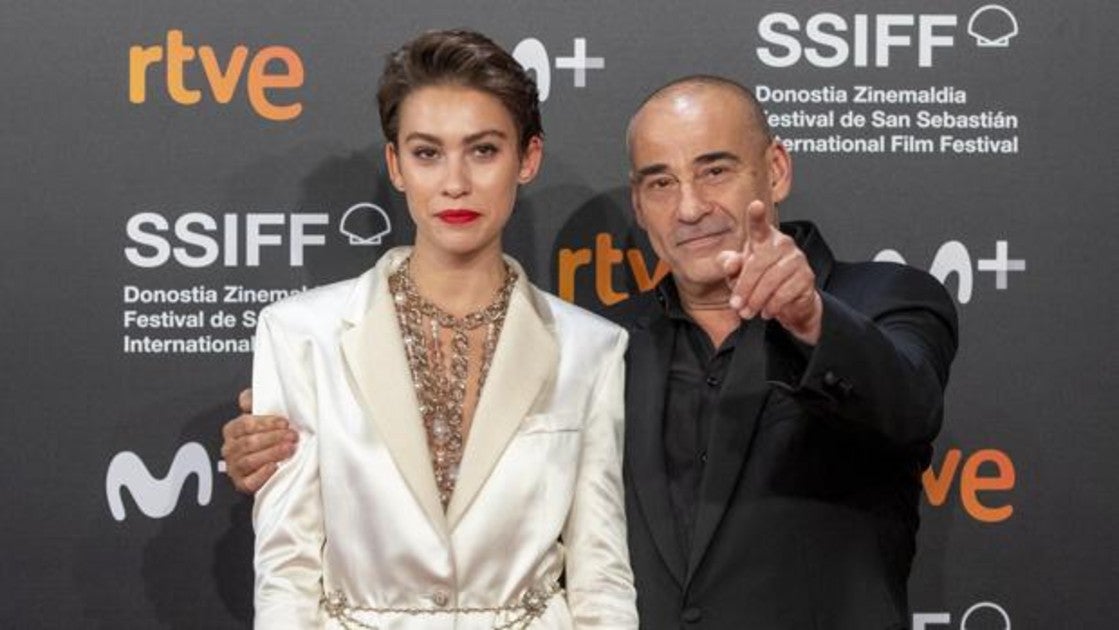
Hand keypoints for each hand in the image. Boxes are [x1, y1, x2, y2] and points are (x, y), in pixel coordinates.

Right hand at [220, 388, 295, 493]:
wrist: (273, 460)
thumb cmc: (267, 433)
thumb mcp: (260, 412)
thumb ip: (253, 400)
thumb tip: (246, 400)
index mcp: (232, 430)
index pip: (245, 424)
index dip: (266, 423)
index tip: (285, 423)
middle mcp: (230, 449)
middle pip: (249, 442)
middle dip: (273, 438)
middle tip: (292, 436)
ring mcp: (234, 468)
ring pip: (250, 460)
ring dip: (271, 454)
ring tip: (289, 449)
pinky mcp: (242, 484)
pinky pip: (249, 482)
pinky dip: (262, 475)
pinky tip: (274, 468)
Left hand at [718, 201, 822, 344]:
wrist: (789, 301)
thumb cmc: (760, 279)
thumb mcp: (739, 273)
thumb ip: (729, 265)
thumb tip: (730, 263)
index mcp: (763, 238)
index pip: (758, 226)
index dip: (756, 216)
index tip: (755, 205)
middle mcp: (782, 244)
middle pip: (758, 264)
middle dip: (744, 288)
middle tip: (736, 306)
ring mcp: (797, 259)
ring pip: (771, 280)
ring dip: (756, 300)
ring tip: (748, 312)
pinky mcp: (806, 277)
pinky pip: (785, 293)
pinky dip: (772, 305)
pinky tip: (766, 312)